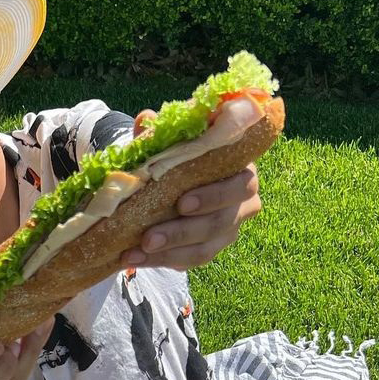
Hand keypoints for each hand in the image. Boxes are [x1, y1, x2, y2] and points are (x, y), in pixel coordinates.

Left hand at [121, 109, 262, 270]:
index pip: (241, 185)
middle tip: (149, 238)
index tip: (181, 204)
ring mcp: (229, 228)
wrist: (164, 180)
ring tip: (136, 253)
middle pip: (222, 221)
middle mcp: (242, 202)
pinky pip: (193, 260)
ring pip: (206, 247)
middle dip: (183, 231)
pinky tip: (137, 260)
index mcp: (239, 169)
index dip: (214, 196)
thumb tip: (146, 118)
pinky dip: (164, 261)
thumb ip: (158, 133)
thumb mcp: (165, 144)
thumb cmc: (174, 158)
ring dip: (169, 252)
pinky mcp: (211, 247)